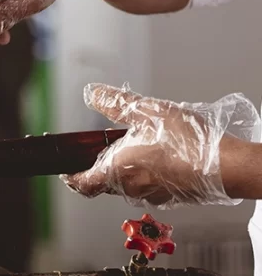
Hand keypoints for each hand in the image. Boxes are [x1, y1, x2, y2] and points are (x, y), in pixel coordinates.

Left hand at [62, 83, 260, 208]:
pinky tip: (159, 155)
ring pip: (127, 185)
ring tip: (137, 146)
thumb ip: (115, 103)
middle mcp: (130, 188)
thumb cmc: (187, 142)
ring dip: (125, 169)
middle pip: (104, 182)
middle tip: (103, 148)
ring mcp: (151, 195)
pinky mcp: (170, 197)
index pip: (83, 184)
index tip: (66, 170)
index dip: (71, 177)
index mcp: (116, 170)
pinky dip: (146, 173)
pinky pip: (149, 187)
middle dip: (101, 166)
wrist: (226, 165)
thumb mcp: (146, 111)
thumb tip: (92, 94)